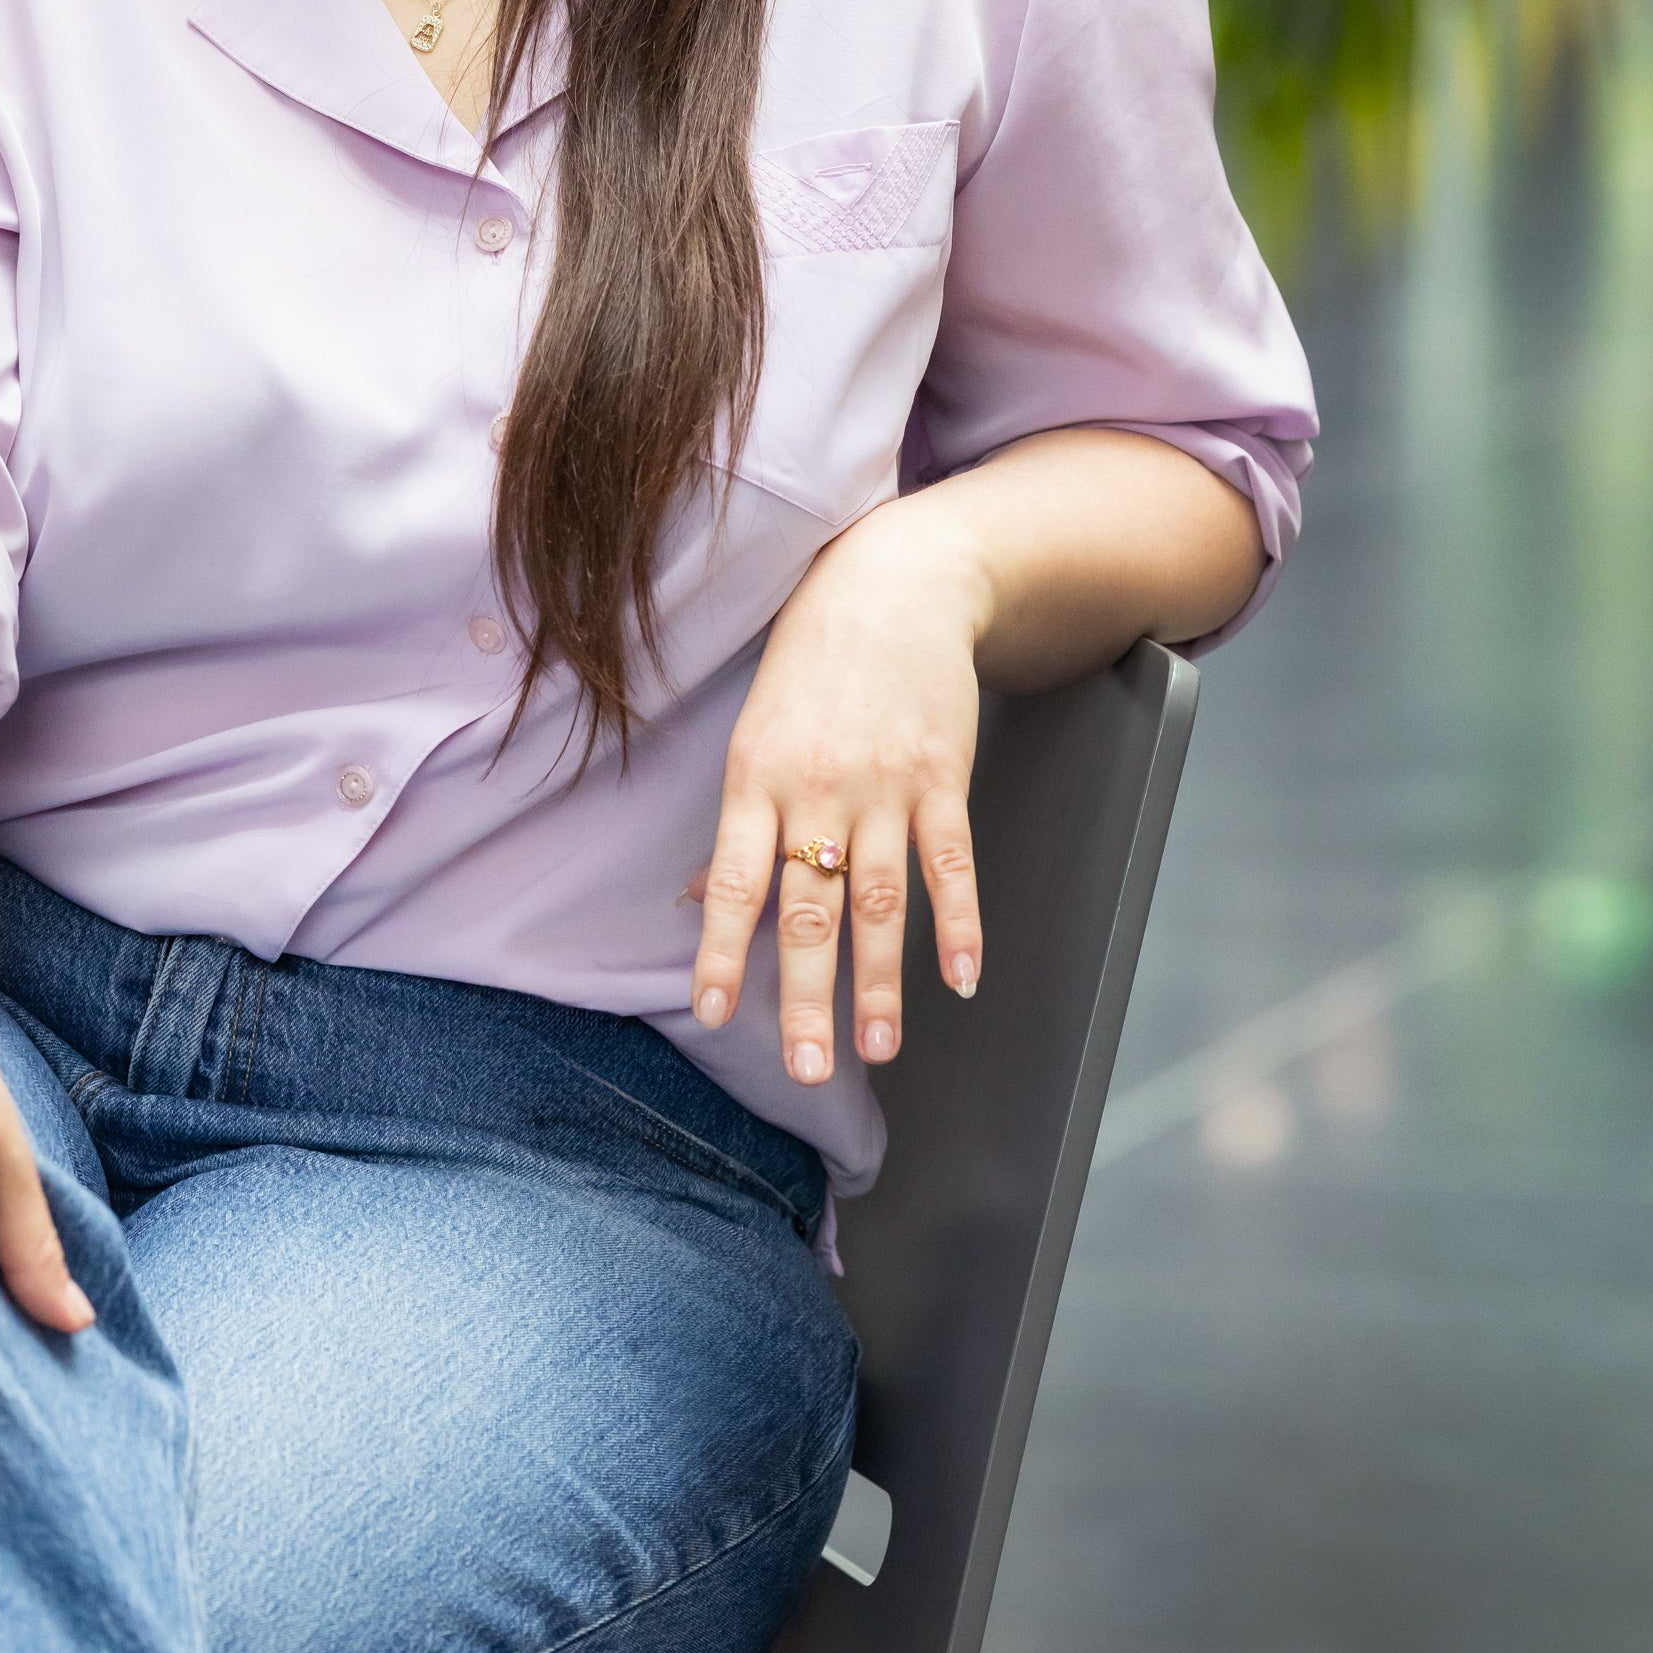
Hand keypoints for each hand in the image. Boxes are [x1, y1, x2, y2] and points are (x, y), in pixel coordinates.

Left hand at [687, 500, 986, 1085]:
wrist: (897, 582)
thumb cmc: (811, 659)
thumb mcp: (754, 727)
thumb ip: (737, 820)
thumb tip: (692, 902)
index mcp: (755, 777)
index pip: (730, 881)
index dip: (721, 951)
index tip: (711, 1013)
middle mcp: (817, 787)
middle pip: (809, 909)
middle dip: (807, 996)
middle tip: (805, 1069)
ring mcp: (886, 785)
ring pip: (882, 902)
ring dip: (881, 983)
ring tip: (879, 1048)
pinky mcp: (944, 776)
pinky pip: (952, 864)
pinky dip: (959, 925)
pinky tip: (960, 980)